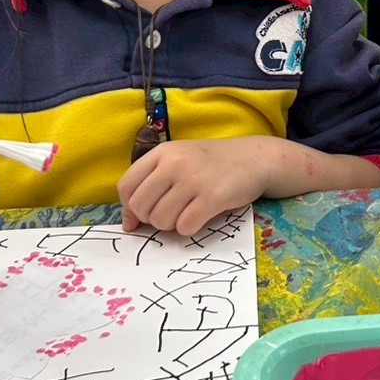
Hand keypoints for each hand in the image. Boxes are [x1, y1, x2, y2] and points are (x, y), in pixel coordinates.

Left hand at [118, 137, 267, 235]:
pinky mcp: (213, 197)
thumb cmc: (211, 164)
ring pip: (160, 220)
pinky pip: (184, 227)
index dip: (129, 208)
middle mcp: (175, 163)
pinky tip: (200, 216)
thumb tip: (128, 224)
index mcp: (162, 152)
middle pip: (141, 206)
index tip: (140, 216)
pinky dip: (189, 228)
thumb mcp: (178, 161)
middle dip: (151, 218)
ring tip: (187, 212)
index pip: (126, 186)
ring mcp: (194, 179)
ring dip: (171, 224)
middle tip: (170, 213)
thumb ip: (151, 185)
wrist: (254, 158)